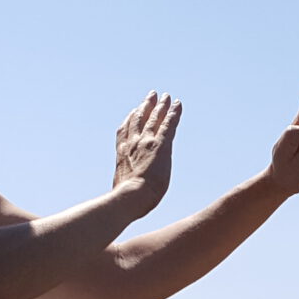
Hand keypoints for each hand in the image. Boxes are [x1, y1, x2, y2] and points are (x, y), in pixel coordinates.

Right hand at [114, 91, 179, 212]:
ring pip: (154, 118)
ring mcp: (146, 143)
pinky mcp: (161, 144)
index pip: (125, 133)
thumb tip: (121, 202)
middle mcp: (133, 144)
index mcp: (122, 155)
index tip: (132, 112)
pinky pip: (169, 124)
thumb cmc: (125, 202)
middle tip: (150, 96)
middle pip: (139, 120)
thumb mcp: (120, 193)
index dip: (129, 120)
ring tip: (164, 96)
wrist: (130, 197)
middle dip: (144, 107)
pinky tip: (178, 104)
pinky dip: (173, 113)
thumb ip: (122, 189)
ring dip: (160, 106)